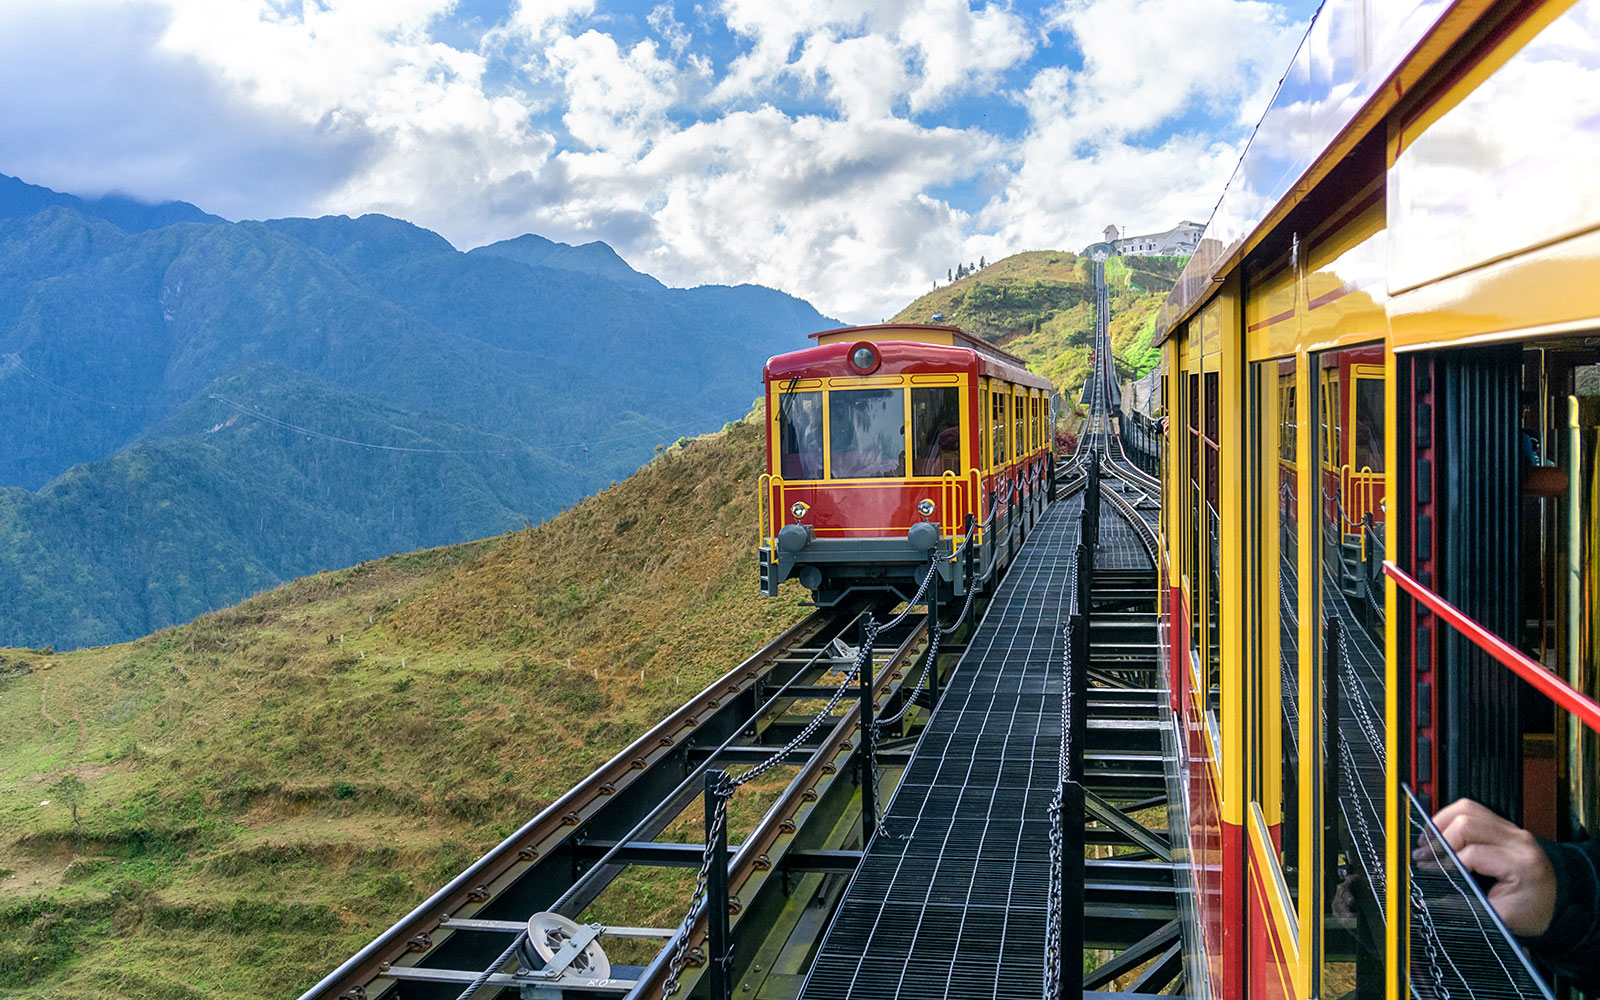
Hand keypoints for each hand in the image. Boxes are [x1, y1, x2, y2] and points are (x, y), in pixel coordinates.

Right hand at [1431, 798, 1556, 936]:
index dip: (1445, 863)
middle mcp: (1517, 840)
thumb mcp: (1502, 918)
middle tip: (1424, 856)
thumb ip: (1467, 907)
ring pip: (1467, 809)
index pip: (1472, 853)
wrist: (1556, 901)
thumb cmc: (1533, 910)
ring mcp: (1512, 829)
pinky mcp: (1504, 825)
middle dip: (1439, 840)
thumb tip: (1432, 896)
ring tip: (1428, 841)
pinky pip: (1472, 810)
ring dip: (1441, 822)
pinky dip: (1451, 818)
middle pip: (1467, 823)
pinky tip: (1441, 832)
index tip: (1428, 871)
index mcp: (1521, 864)